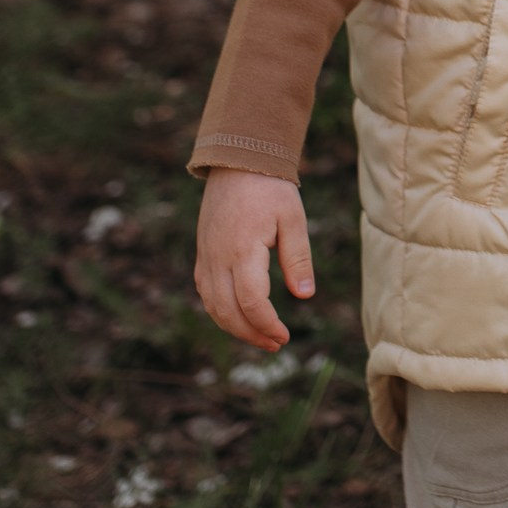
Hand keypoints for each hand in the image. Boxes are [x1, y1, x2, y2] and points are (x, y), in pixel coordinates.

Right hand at [194, 170, 313, 349]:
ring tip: (261, 337)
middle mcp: (218, 258)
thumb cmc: (270, 189)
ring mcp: (207, 258)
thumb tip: (304, 296)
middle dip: (251, 334)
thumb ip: (298, 258)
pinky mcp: (203, 255)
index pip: (251, 302)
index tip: (284, 336)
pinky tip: (240, 317)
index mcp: (243, 250)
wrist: (237, 163)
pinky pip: (207, 293)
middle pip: (228, 312)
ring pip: (213, 306)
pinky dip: (221, 312)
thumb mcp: (293, 219)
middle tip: (275, 344)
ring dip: (235, 328)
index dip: (266, 325)